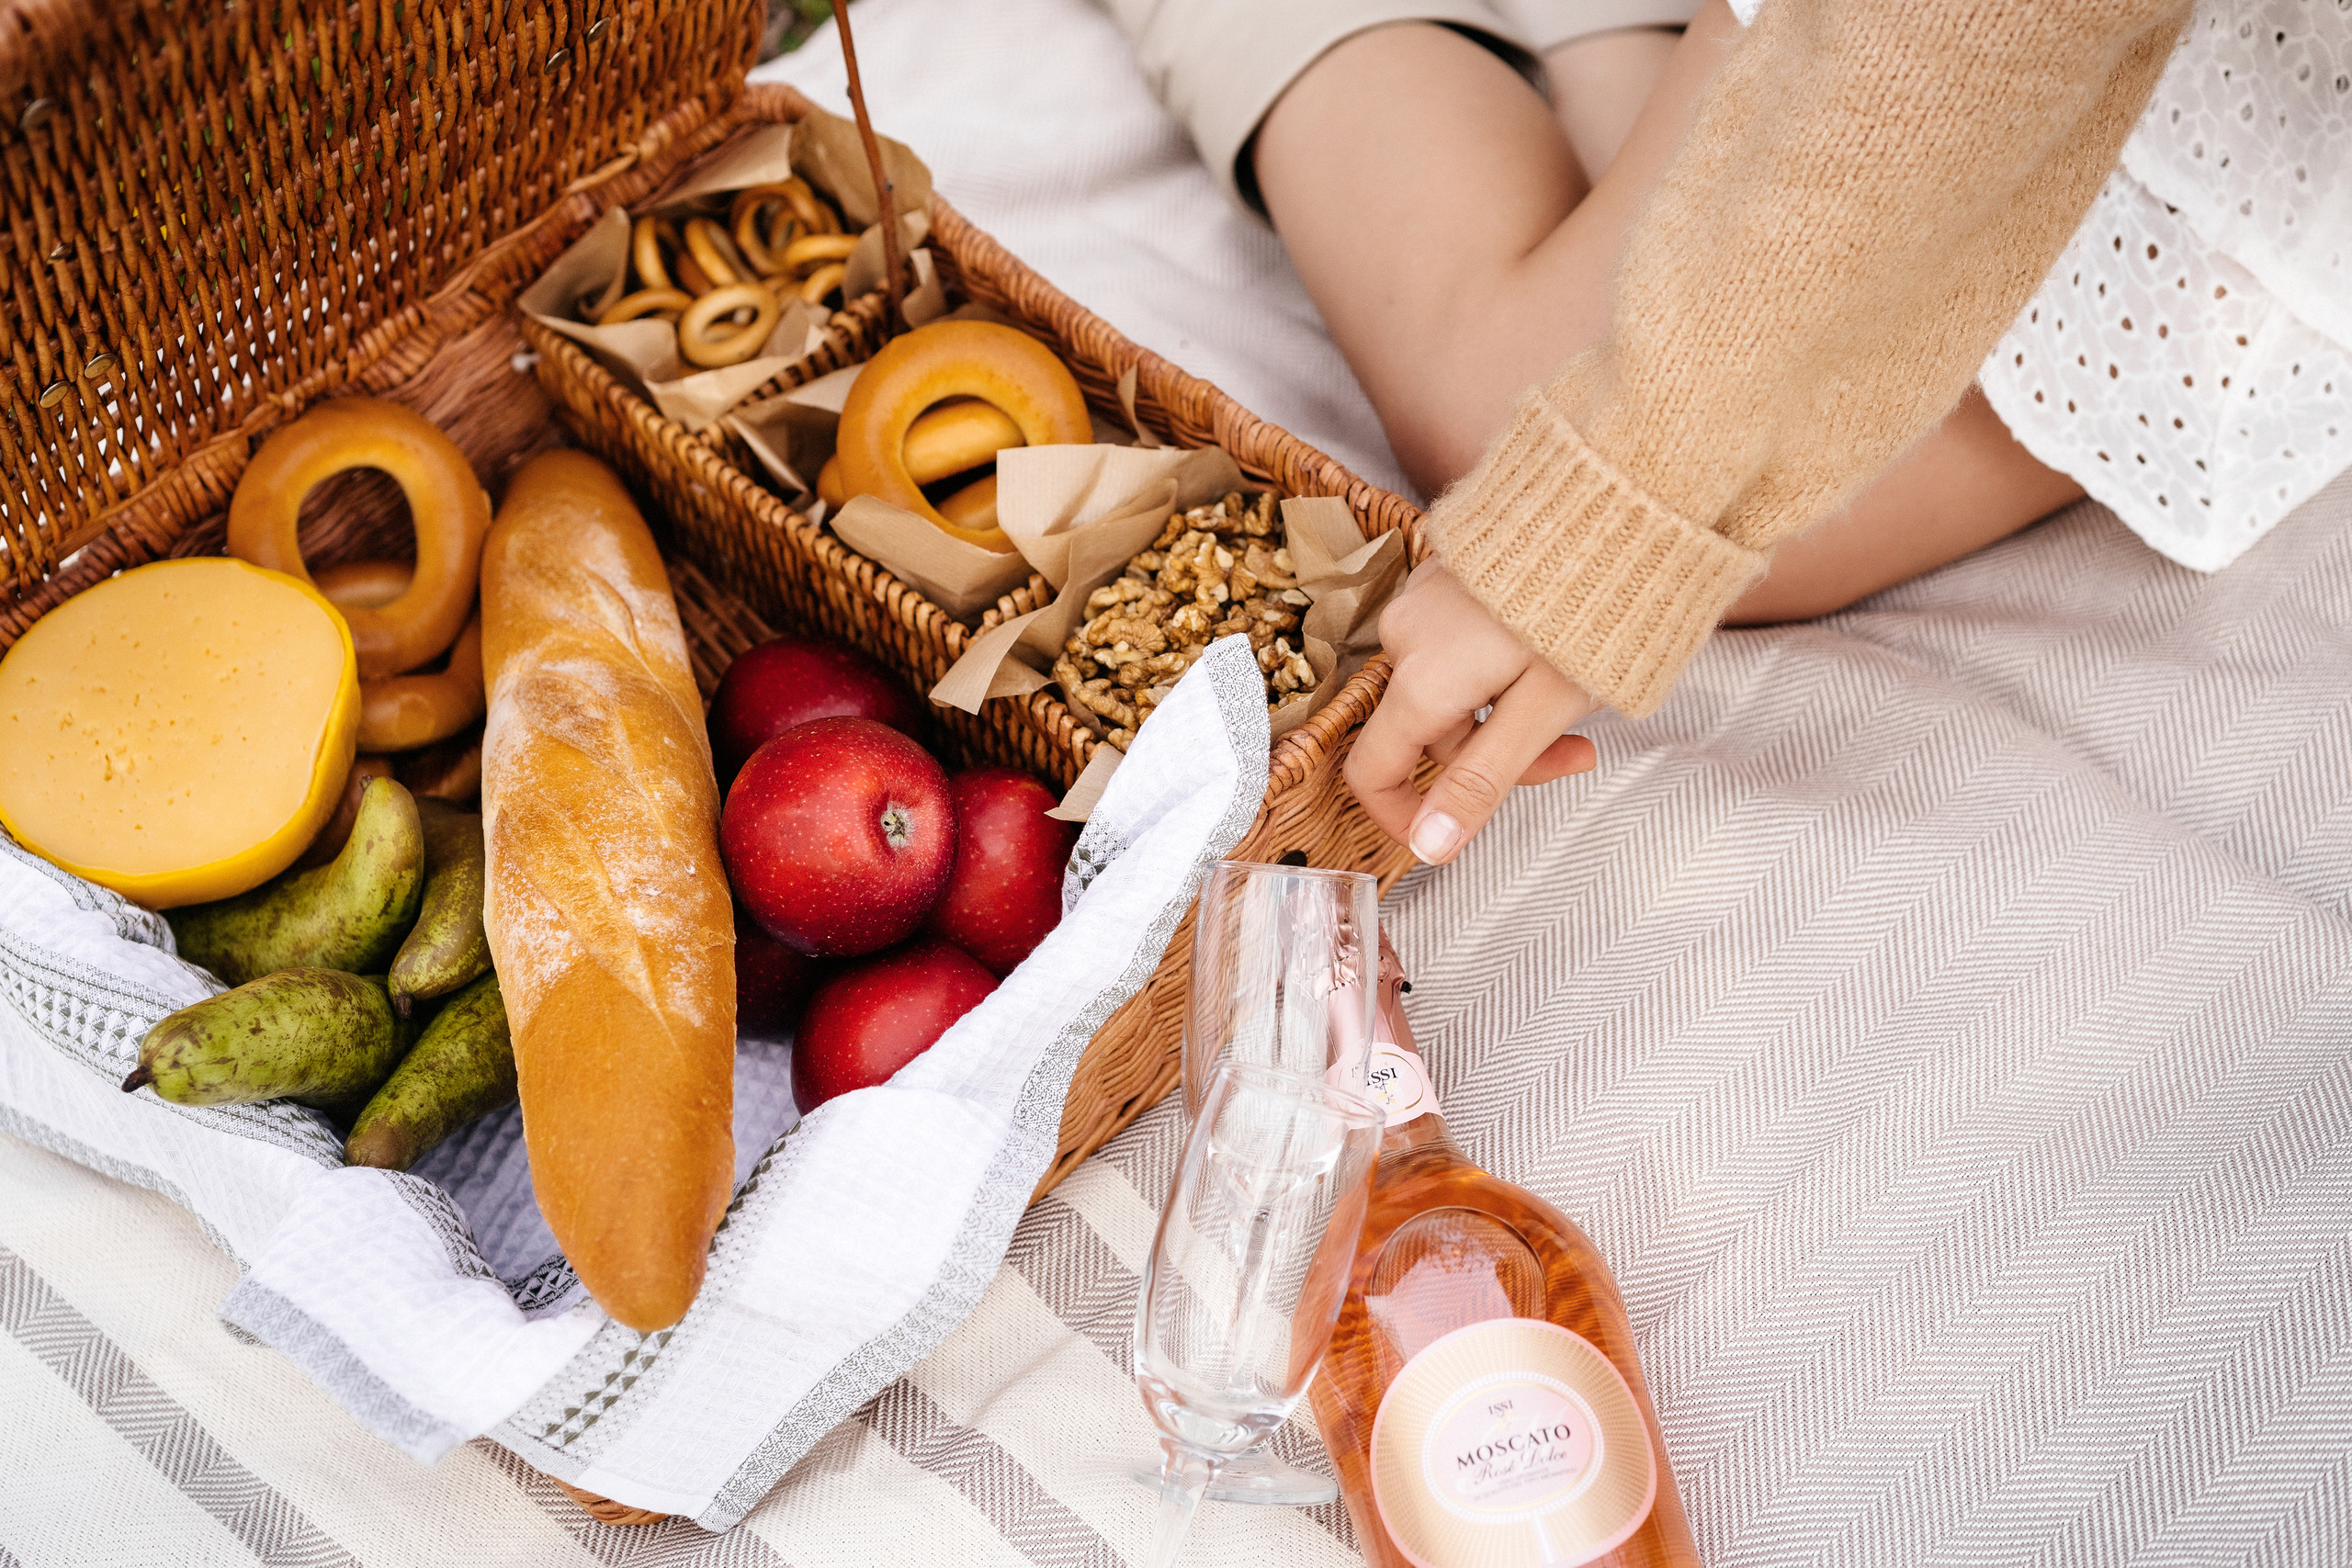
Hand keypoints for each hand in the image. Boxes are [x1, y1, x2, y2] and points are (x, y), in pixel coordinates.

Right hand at [1345, 562, 1598, 863]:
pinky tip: (1549, 652)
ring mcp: (1424, 602)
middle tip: (1577, 754)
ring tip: (1578, 699)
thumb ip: (1480, 783)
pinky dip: (1496, 668)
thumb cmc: (1589, 608)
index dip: (1403, 816)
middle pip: (1429, 734)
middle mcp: (1406, 639)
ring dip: (1506, 714)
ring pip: (1448, 691)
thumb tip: (1429, 848)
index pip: (1372, 771)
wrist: (1615, 505)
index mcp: (1420, 681)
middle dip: (1497, 759)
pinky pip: (1455, 647)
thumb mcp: (1542, 712)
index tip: (1450, 835)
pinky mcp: (1447, 577)